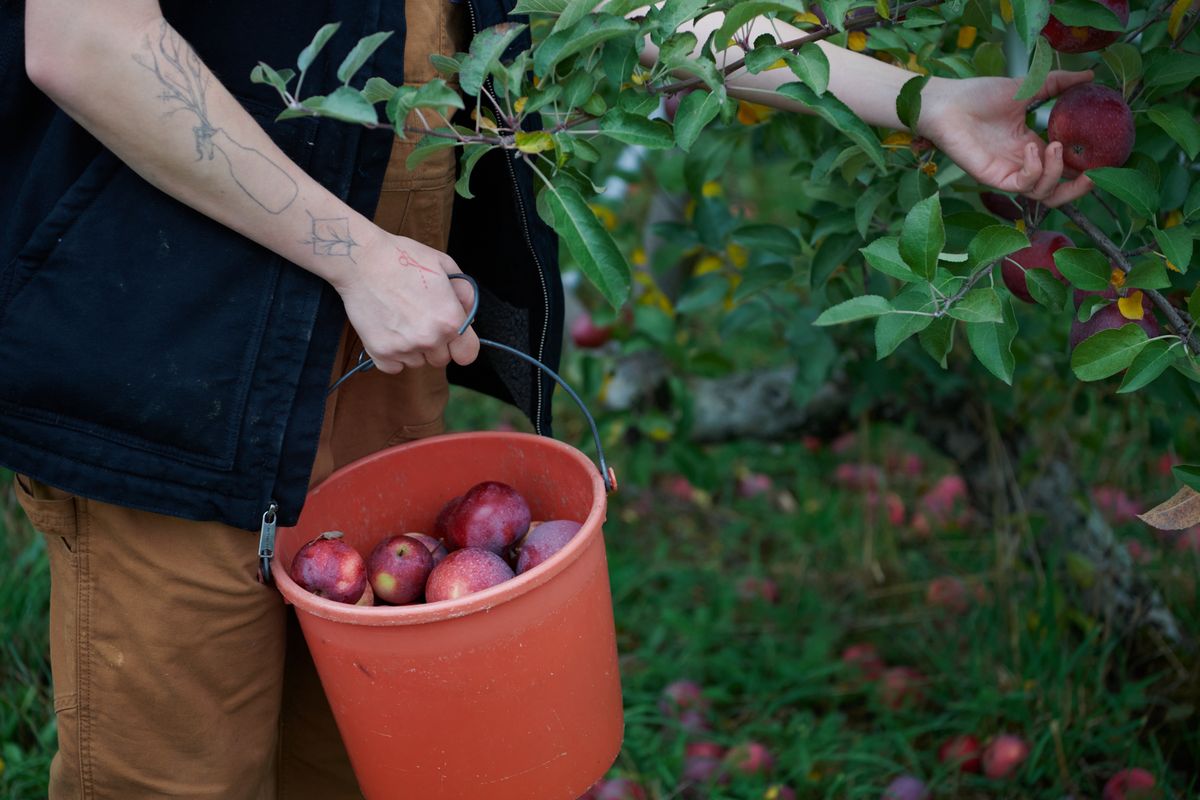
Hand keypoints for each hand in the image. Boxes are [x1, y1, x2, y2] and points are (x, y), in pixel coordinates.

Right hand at [334, 233, 479, 371]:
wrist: (361, 260)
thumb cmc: (404, 258)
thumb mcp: (445, 266)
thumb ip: (464, 294)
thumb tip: (470, 318)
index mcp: (450, 320)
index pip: (467, 354)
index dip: (461, 345)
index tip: (452, 339)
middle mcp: (429, 339)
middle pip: (440, 359)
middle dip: (435, 345)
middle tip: (419, 319)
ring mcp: (403, 348)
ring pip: (417, 363)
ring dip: (412, 349)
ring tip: (400, 320)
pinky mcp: (379, 352)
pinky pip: (393, 367)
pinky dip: (391, 355)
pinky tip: (388, 331)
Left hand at [918, 70, 1095, 207]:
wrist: (947, 102)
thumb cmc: (979, 96)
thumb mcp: (1027, 87)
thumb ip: (1058, 83)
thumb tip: (1090, 76)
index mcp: (1031, 147)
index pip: (1063, 168)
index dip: (1083, 167)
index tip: (1103, 156)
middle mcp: (1021, 164)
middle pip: (1055, 192)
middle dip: (1077, 188)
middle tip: (1093, 174)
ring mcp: (1007, 173)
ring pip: (1042, 194)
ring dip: (1056, 172)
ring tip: (1055, 146)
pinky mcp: (992, 177)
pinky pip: (1022, 185)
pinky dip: (1034, 170)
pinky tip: (1032, 148)